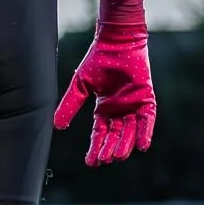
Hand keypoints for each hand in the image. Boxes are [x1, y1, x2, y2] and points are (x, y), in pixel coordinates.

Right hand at [53, 1, 155, 165]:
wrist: (115, 42)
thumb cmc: (97, 59)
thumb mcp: (80, 85)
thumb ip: (70, 105)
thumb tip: (56, 126)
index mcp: (104, 109)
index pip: (100, 133)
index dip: (95, 147)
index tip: (91, 162)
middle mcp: (119, 110)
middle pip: (115, 135)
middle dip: (109, 148)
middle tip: (104, 160)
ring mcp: (133, 105)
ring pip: (130, 131)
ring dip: (125, 144)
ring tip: (117, 156)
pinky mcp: (146, 99)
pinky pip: (146, 120)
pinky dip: (145, 132)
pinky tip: (142, 146)